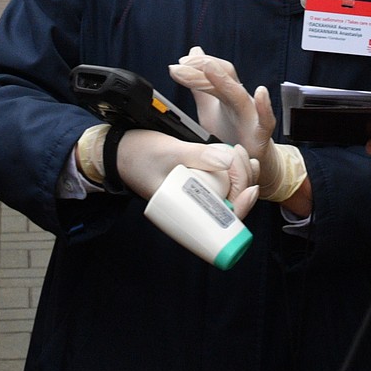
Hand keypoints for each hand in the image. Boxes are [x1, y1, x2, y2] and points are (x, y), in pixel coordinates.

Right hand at [115, 129, 259, 219]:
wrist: (119, 149)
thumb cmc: (139, 155)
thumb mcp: (170, 153)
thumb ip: (198, 155)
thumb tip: (228, 159)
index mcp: (184, 211)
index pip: (220, 221)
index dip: (241, 208)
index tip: (251, 189)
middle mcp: (191, 205)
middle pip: (230, 204)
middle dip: (244, 182)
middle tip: (241, 156)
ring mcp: (194, 192)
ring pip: (227, 192)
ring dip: (241, 175)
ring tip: (242, 154)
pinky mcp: (195, 179)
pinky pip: (219, 180)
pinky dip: (232, 170)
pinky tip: (237, 156)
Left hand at [169, 47, 274, 158]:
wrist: (250, 160)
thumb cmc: (230, 133)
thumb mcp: (208, 109)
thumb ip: (199, 85)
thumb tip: (189, 57)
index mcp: (227, 93)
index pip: (214, 72)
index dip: (197, 66)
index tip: (177, 64)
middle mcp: (240, 100)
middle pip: (224, 78)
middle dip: (204, 68)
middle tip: (183, 63)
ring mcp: (251, 115)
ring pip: (238, 95)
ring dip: (223, 80)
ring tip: (208, 67)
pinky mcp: (260, 135)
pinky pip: (266, 120)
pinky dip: (265, 107)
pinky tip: (261, 93)